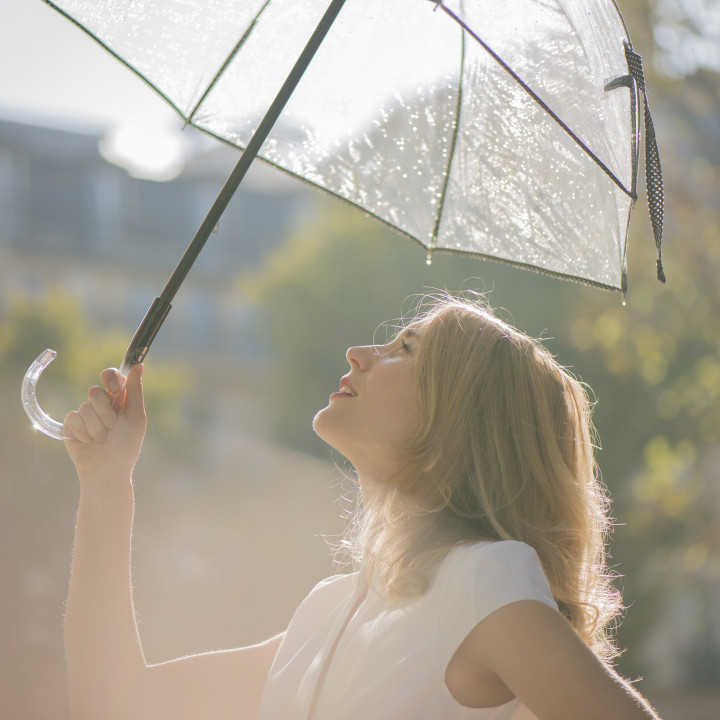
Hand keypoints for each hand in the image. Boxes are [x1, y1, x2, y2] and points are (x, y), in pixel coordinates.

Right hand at [63, 364, 146, 480]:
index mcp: (119, 400)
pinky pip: (73, 417)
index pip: (111, 377)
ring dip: (97, 426)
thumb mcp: (135, 417)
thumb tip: (139, 365)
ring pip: (86, 406)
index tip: (114, 388)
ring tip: (102, 439)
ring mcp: (86, 415)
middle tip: (112, 425)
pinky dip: (83, 431)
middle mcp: (102, 405)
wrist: (107, 470)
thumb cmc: (126, 445)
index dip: (110, 378)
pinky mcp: (72, 425)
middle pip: (96, 391)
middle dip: (105, 410)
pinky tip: (88, 441)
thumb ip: (135, 391)